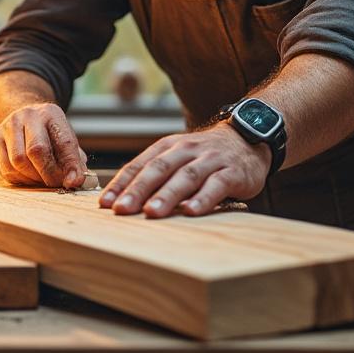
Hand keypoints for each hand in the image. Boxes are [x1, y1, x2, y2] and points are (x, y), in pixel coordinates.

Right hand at [0, 102, 87, 187]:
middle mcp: (25, 116)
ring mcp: (5, 127)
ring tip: (40, 179)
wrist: (22, 119)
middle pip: (35, 151)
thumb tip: (77, 180)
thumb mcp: (65, 139)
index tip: (74, 182)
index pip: (63, 141)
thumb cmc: (49, 135)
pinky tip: (26, 176)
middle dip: (48, 174)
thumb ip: (73, 159)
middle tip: (55, 184)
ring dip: (31, 179)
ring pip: (16, 163)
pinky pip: (4, 170)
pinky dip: (18, 179)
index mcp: (50, 113)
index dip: (70, 165)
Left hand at [101, 124, 269, 216]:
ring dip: (167, 195)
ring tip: (151, 213)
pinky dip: (203, 198)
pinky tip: (191, 211)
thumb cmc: (205, 156)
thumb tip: (122, 200)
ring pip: (185, 177)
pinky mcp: (233, 172)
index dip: (122, 184)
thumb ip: (155, 175)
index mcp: (168, 147)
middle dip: (138, 190)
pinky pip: (216, 185)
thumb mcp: (178, 158)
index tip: (105, 203)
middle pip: (159, 169)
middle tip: (122, 210)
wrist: (248, 139)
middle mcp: (186, 150)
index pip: (140, 165)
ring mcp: (210, 160)